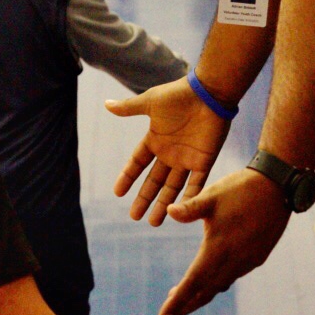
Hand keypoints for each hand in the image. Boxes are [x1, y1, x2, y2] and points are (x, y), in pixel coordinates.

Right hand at [107, 77, 229, 225]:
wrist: (208, 92)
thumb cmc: (179, 95)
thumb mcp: (150, 102)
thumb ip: (129, 108)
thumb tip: (106, 105)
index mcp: (156, 139)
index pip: (138, 162)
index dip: (128, 177)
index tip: (117, 192)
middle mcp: (170, 153)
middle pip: (154, 181)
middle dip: (144, 198)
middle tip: (134, 217)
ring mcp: (187, 159)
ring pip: (173, 187)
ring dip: (164, 204)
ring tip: (154, 222)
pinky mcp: (204, 161)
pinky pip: (196, 184)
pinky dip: (189, 198)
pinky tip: (181, 212)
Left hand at [158, 168, 289, 314]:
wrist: (278, 187)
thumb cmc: (241, 189)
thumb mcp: (211, 196)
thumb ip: (190, 208)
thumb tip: (169, 211)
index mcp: (218, 249)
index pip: (193, 283)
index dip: (176, 302)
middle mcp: (233, 261)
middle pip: (205, 292)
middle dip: (184, 307)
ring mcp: (247, 261)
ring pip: (219, 286)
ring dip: (200, 295)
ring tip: (180, 298)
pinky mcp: (256, 257)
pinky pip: (232, 277)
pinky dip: (216, 284)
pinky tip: (209, 280)